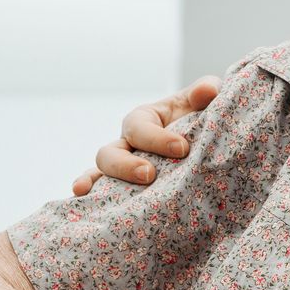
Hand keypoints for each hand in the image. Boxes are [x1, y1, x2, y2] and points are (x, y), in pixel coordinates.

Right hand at [71, 77, 220, 195]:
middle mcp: (127, 142)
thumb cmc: (201, 116)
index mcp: (145, 119)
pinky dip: (90, 193)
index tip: (182, 149)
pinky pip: (100, 192)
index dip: (157, 138)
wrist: (206, 141)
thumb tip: (207, 92)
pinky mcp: (124, 186)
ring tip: (108, 195)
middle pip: (111, 153)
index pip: (140, 127)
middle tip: (149, 175)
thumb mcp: (203, 102)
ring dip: (103, 182)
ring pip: (101, 173)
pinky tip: (82, 198)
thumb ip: (206, 91)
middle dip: (126, 165)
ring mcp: (122, 165)